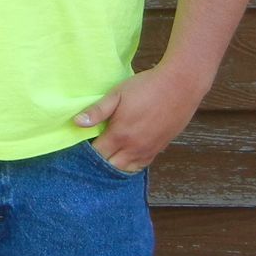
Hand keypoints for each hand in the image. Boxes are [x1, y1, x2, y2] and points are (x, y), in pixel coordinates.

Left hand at [73, 63, 210, 172]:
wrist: (179, 86)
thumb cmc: (146, 87)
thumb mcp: (117, 94)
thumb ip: (97, 111)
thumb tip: (76, 123)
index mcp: (120, 135)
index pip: (97, 154)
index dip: (86, 153)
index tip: (81, 146)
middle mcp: (134, 148)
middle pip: (110, 166)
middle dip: (98, 163)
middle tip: (91, 153)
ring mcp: (148, 150)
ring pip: (126, 169)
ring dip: (114, 166)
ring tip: (106, 156)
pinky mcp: (159, 149)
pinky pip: (141, 165)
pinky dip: (130, 165)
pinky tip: (124, 158)